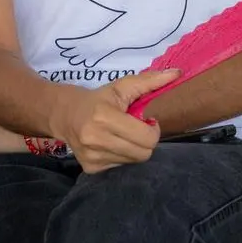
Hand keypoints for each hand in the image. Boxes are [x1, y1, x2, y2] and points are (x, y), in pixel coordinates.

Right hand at [48, 69, 178, 173]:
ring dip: (133, 149)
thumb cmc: (98, 99)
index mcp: (104, 117)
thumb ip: (150, 81)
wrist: (64, 114)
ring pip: (133, 162)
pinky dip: (121, 156)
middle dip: (145, 141)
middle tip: (135, 129)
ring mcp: (92, 156)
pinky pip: (120, 167)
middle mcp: (96, 139)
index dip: (152, 130)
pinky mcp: (90, 168)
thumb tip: (177, 74)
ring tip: (121, 136)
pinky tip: (111, 145)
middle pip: (143, 154)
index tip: (146, 121)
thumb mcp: (122, 87)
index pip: (147, 139)